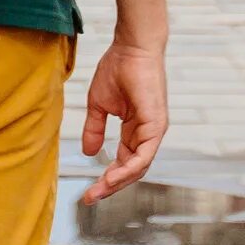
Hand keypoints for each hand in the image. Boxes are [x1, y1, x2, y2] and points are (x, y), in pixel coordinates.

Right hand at [79, 37, 167, 200]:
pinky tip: (113, 176)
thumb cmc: (118, 68)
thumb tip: (88, 153)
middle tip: (91, 198)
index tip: (88, 192)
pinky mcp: (156, 124)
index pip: (122, 162)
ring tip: (99, 190)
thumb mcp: (99, 104)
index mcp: (135, 130)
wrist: (131, 46)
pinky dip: (129, 168)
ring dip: (118, 181)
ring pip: (139, 167)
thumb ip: (95, 129)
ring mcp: (154, 130)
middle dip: (110, 186)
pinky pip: (144, 155)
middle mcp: (147, 134)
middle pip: (131, 170)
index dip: (106, 178)